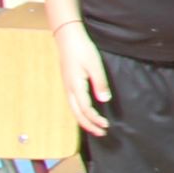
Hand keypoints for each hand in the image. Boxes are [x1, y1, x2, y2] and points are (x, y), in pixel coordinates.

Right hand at [55, 23, 110, 137]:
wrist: (68, 39)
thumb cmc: (83, 50)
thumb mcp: (95, 65)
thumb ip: (100, 83)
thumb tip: (104, 100)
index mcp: (76, 86)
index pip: (85, 109)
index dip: (95, 119)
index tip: (106, 126)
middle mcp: (69, 89)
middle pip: (77, 113)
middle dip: (89, 125)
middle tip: (102, 133)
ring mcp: (67, 87)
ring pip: (73, 110)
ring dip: (84, 121)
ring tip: (95, 128)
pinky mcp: (68, 84)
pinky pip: (72, 104)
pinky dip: (79, 113)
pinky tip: (86, 114)